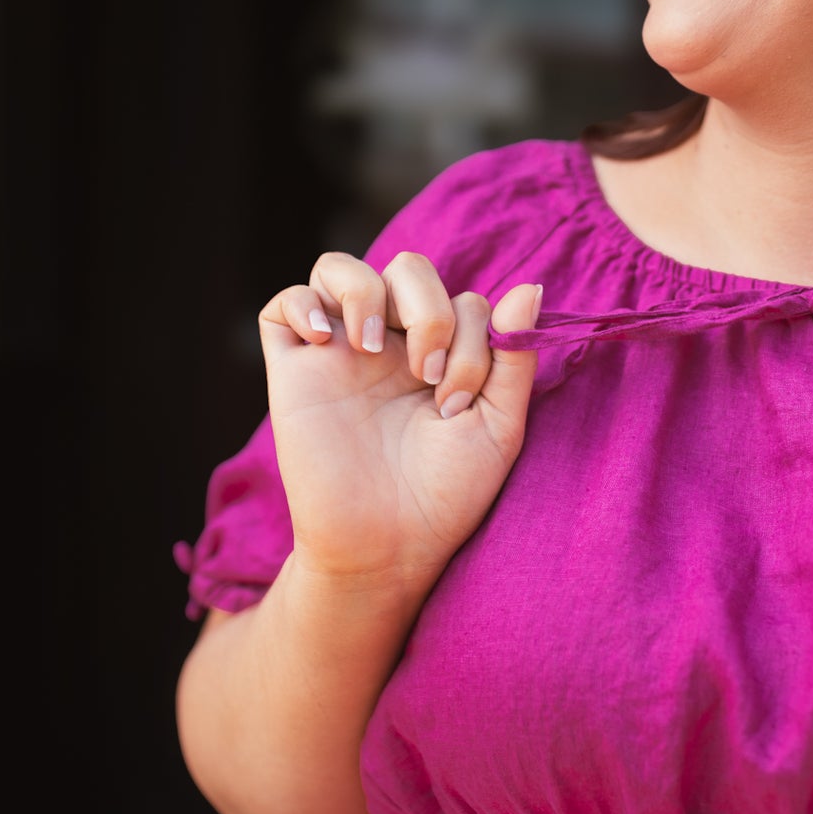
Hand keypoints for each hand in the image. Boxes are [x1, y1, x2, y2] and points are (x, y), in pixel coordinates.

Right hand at [259, 250, 542, 591]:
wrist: (388, 545)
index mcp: (442, 355)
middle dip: (430, 311)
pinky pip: (282, 304)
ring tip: (373, 346)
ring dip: (368, 291)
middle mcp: (390, 346)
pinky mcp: (293, 371)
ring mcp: (339, 354)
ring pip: (340, 268)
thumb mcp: (499, 425)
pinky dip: (303, 303)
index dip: (472, 336)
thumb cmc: (447, 494)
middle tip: (428, 377)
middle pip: (408, 269)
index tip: (458, 402)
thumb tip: (530, 286)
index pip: (462, 300)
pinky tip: (328, 338)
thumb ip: (513, 356)